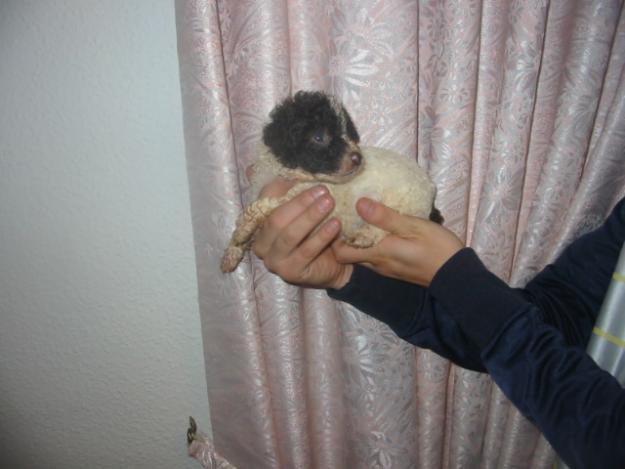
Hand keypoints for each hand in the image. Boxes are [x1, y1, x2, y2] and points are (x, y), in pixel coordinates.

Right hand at [251, 176, 352, 288]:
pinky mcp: (290, 273)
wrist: (335, 265)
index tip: (306, 177)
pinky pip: (305, 251)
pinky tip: (335, 225)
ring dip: (311, 217)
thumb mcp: (306, 211)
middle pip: (276, 218)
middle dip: (300, 203)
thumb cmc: (317, 234)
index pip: (265, 200)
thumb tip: (293, 171)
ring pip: (289, 235)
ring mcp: (274, 261)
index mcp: (261, 225)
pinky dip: (321, 236)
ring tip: (329, 203)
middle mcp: (261, 244)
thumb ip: (295, 193)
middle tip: (324, 191)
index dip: (281, 187)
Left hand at [333, 198, 462, 286]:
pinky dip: (369, 244)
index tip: (333, 217)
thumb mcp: (413, 226)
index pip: (341, 253)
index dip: (332, 237)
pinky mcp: (395, 268)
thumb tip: (358, 204)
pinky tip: (377, 229)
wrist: (456, 274)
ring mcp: (386, 269)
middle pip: (349, 254)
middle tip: (342, 214)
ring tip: (358, 217)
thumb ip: (385, 217)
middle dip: (342, 237)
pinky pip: (374, 256)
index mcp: (378, 254)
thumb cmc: (437, 248)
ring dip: (356, 240)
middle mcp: (377, 265)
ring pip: (361, 255)